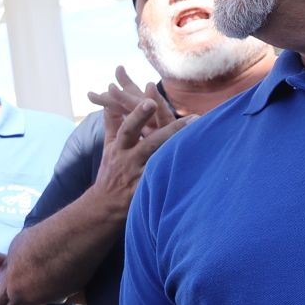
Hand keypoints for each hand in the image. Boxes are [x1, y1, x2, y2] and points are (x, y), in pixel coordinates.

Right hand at [86, 68, 188, 212]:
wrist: (103, 206)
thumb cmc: (110, 172)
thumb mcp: (108, 147)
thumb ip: (111, 123)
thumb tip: (109, 102)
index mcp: (119, 147)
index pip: (128, 127)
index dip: (138, 114)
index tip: (150, 97)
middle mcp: (129, 160)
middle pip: (148, 143)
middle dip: (171, 134)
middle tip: (190, 118)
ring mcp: (139, 177)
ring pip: (162, 162)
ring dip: (182, 151)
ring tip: (200, 138)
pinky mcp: (147, 191)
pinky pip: (165, 182)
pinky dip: (178, 174)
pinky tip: (195, 166)